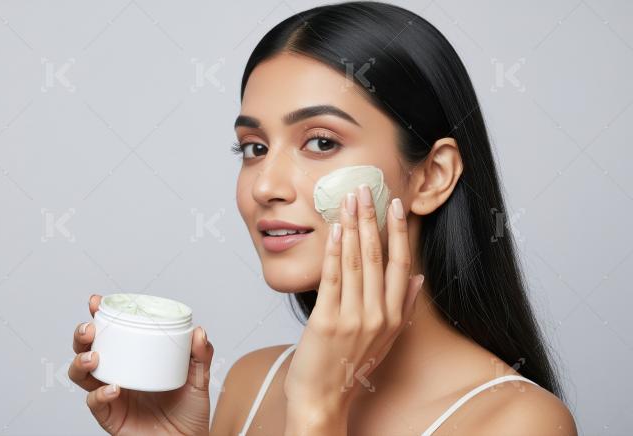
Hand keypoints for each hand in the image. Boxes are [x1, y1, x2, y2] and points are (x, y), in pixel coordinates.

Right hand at [70, 294, 214, 435]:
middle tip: (90, 328)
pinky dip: (100, 393)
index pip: (110, 334)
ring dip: (80, 362)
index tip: (97, 302)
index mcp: (133, 360)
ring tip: (94, 357)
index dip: (99, 316)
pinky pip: (95, 403)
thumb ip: (201, 356)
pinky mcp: (110, 416)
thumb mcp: (199, 379)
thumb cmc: (189, 414)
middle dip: (81, 336)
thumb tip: (198, 331)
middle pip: (85, 350)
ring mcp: (110, 395)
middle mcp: (117, 374)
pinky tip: (114, 388)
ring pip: (80, 375)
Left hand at [283, 185, 424, 431]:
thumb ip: (403, 308)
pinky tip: (335, 229)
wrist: (322, 400)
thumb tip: (419, 279)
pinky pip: (333, 278)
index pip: (401, 265)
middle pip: (379, 257)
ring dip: (353, 226)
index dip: (399, 233)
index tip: (396, 206)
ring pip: (356, 262)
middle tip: (367, 189)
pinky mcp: (326, 320)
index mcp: (393, 317)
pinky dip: (334, 251)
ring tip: (350, 199)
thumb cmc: (350, 367)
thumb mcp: (385, 340)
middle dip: (372, 219)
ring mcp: (353, 318)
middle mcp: (377, 315)